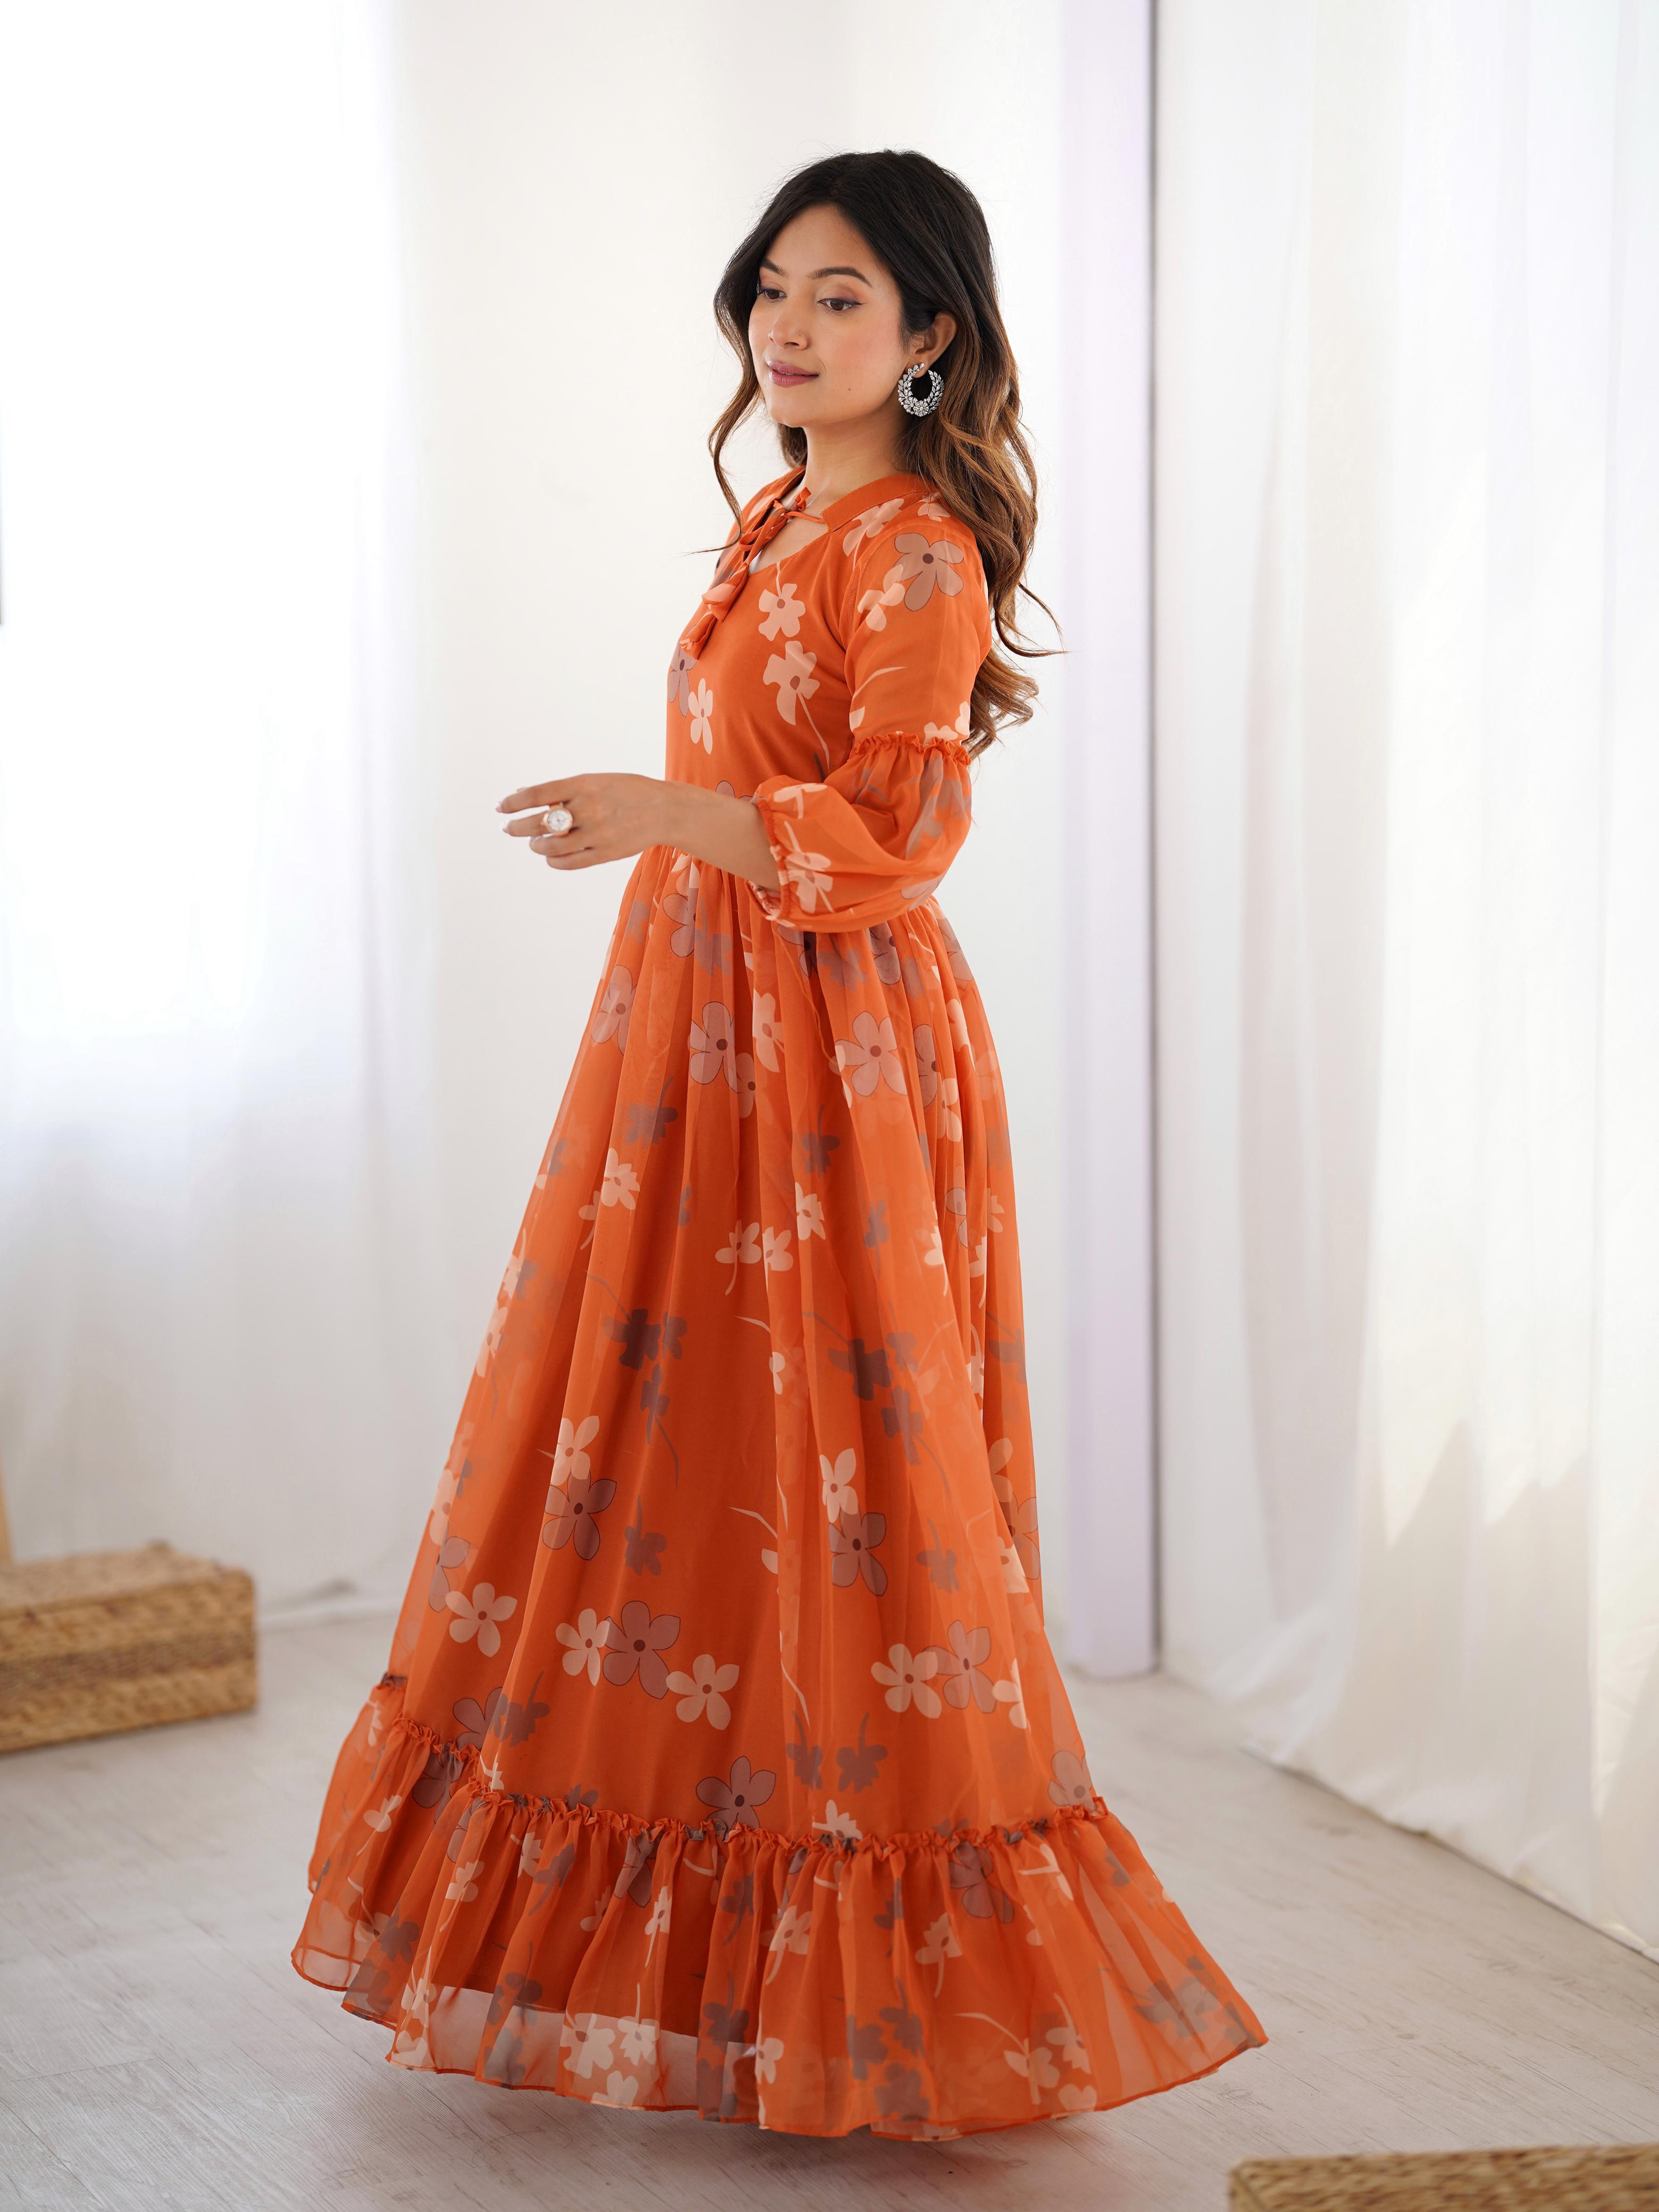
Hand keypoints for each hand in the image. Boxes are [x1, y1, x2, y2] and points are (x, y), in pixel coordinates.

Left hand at [497, 773, 673, 870]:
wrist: (664, 810)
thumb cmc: (625, 791)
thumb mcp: (595, 781)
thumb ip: (562, 790)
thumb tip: (524, 792)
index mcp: (583, 785)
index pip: (537, 794)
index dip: (513, 802)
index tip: (501, 807)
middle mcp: (588, 809)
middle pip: (538, 823)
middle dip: (517, 827)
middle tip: (508, 828)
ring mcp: (596, 834)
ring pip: (550, 846)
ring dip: (536, 845)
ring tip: (534, 842)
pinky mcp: (604, 854)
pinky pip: (568, 863)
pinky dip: (553, 860)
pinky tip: (550, 856)